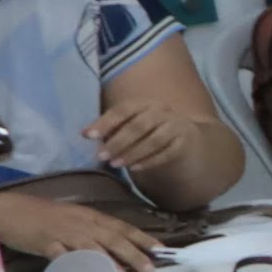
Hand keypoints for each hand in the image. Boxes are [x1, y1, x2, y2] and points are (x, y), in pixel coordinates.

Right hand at [0, 187, 164, 268]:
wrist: (5, 210)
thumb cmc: (37, 215)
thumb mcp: (69, 219)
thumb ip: (89, 232)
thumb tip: (110, 250)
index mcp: (88, 215)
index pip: (121, 226)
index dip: (141, 237)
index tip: (161, 248)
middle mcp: (80, 222)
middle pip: (112, 237)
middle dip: (133, 253)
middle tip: (151, 268)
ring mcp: (63, 232)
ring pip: (91, 247)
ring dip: (108, 262)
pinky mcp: (45, 242)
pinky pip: (62, 257)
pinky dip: (74, 268)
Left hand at [85, 78, 213, 184]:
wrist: (185, 138)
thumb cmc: (149, 132)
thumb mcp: (131, 125)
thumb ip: (112, 128)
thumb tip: (86, 134)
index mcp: (145, 103)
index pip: (123, 110)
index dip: (105, 122)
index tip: (88, 136)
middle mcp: (162, 111)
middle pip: (139, 125)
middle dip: (118, 141)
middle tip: (101, 156)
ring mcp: (176, 126)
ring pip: (154, 139)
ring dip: (132, 152)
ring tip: (115, 164)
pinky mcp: (184, 142)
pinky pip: (167, 153)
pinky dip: (149, 161)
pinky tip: (135, 168)